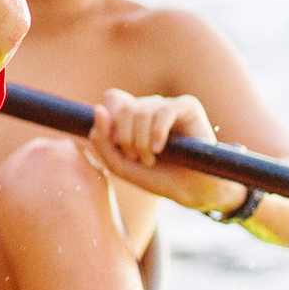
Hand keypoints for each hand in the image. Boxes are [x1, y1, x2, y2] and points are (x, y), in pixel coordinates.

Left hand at [83, 90, 246, 216]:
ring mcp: (169, 105)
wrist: (190, 190)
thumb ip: (102, 140)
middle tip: (138, 159)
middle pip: (125, 109)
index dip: (111, 123)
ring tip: (150, 159)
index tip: (119, 146)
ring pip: (142, 111)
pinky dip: (157, 133)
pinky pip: (164, 111)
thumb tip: (98, 110)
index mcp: (133, 115)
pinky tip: (160, 149)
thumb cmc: (156, 176)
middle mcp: (150, 106)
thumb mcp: (119, 164)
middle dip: (126, 139)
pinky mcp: (188, 107)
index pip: (113, 99)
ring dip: (141, 142)